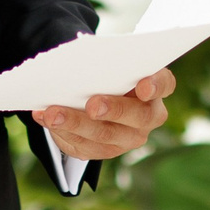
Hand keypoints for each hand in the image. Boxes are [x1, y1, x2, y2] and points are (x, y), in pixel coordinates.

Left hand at [36, 70, 174, 163]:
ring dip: (76, 123)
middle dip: (113, 109)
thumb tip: (78, 59)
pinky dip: (62, 132)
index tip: (142, 86)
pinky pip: (84, 146)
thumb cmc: (104, 72)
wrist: (93, 92)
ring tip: (52, 113)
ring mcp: (128, 137)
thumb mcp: (108, 62)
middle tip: (92, 104)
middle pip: (137, 116)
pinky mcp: (105, 150)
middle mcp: (148, 116)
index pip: (164, 84)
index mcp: (155, 87)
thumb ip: (103, 62)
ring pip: (105, 135)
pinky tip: (45, 118)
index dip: (156, 86)